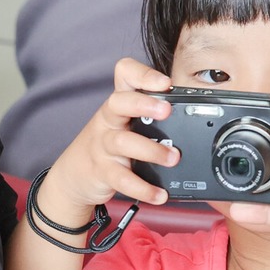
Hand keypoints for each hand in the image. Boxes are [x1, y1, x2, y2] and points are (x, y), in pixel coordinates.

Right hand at [45, 58, 179, 212]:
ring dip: (151, 149)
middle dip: (143, 104)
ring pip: (123, 142)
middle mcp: (109, 120)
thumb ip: (152, 117)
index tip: (164, 82)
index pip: (124, 74)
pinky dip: (143, 188)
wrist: (74, 175)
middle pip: (119, 102)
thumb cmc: (110, 145)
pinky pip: (122, 180)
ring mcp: (103, 146)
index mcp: (119, 104)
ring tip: (173, 158)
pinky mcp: (103, 172)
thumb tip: (195, 121)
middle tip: (167, 110)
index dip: (142, 74)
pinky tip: (160, 194)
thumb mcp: (125, 123)